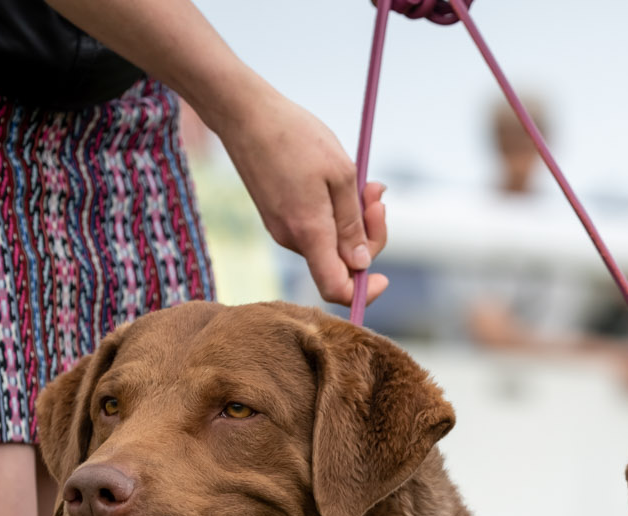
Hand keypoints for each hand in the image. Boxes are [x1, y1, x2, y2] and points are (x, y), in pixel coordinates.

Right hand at [213, 79, 386, 305]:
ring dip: (353, 216)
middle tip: (376, 194)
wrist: (244, 112)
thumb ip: (353, 224)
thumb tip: (361, 264)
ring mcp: (282, 227)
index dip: (363, 291)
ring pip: (329, 240)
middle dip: (368, 234)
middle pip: (340, 262)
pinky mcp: (277, 214)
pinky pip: (314, 225)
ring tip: (363, 180)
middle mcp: (292, 238)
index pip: (336, 289)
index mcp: (309, 233)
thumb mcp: (340, 174)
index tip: (383, 276)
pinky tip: (339, 178)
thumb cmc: (294, 136)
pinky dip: (333, 209)